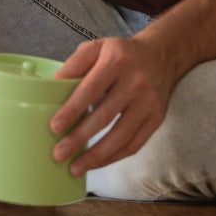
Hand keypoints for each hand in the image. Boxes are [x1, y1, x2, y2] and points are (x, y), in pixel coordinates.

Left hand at [48, 34, 175, 176]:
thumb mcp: (98, 47)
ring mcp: (149, 102)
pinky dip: (114, 157)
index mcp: (117, 61)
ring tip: (75, 168)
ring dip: (96, 156)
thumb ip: (75, 63)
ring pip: (121, 136)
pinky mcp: (157, 119)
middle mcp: (136, 82)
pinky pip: (134, 144)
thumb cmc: (122, 54)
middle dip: (79, 138)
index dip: (72, 110)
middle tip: (59, 154)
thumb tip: (53, 84)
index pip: (91, 89)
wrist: (161, 56)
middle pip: (105, 116)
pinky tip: (96, 162)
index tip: (54, 127)